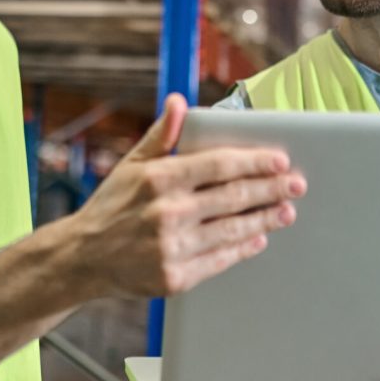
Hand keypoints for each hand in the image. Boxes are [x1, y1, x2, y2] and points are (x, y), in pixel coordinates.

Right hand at [70, 93, 305, 298]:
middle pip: (233, 198)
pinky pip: (220, 261)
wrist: (83, 256)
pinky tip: (258, 238)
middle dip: (271, 189)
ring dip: (265, 220)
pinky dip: (243, 248)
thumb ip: (162, 135)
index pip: (219, 166)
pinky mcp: (175, 278)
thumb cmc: (111, 205)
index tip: (279, 160)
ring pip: (232, 230)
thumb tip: (179, 102)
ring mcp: (172, 248)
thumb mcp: (132, 164)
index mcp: (159, 179)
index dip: (254, 162)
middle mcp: (167, 212)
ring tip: (286, 210)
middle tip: (296, 184)